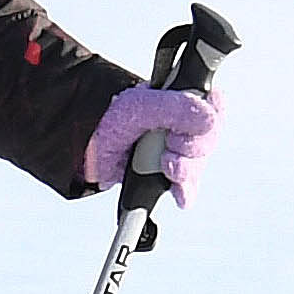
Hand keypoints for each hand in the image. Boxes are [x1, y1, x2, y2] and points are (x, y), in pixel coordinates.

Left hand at [82, 86, 219, 202]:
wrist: (80, 145)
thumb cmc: (107, 117)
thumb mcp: (141, 105)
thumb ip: (177, 108)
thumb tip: (208, 119)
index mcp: (180, 98)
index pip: (213, 106)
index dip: (209, 118)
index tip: (193, 124)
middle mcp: (181, 123)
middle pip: (208, 140)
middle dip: (191, 148)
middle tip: (169, 147)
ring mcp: (174, 148)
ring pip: (198, 164)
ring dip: (186, 170)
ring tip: (165, 166)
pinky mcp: (164, 172)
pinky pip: (187, 185)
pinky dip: (185, 191)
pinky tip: (181, 196)